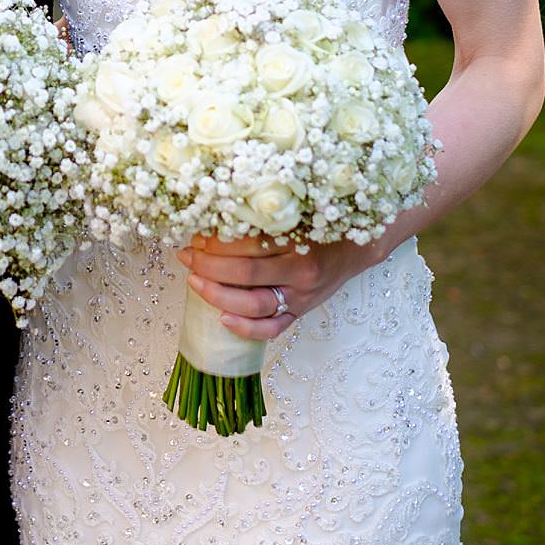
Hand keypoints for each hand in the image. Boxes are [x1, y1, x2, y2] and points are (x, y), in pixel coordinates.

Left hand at [179, 232, 381, 340]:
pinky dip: (246, 328)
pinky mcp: (301, 312)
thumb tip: (214, 216)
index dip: (215, 242)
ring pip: (254, 304)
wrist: (357, 247)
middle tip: (187, 255)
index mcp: (299, 242)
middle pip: (245, 274)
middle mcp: (301, 272)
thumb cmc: (320, 226)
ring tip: (194, 281)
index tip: (196, 235)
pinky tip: (222, 319)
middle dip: (208, 266)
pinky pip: (273, 329)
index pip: (247, 245)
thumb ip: (261, 218)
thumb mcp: (295, 215)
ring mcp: (302, 297)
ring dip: (217, 295)